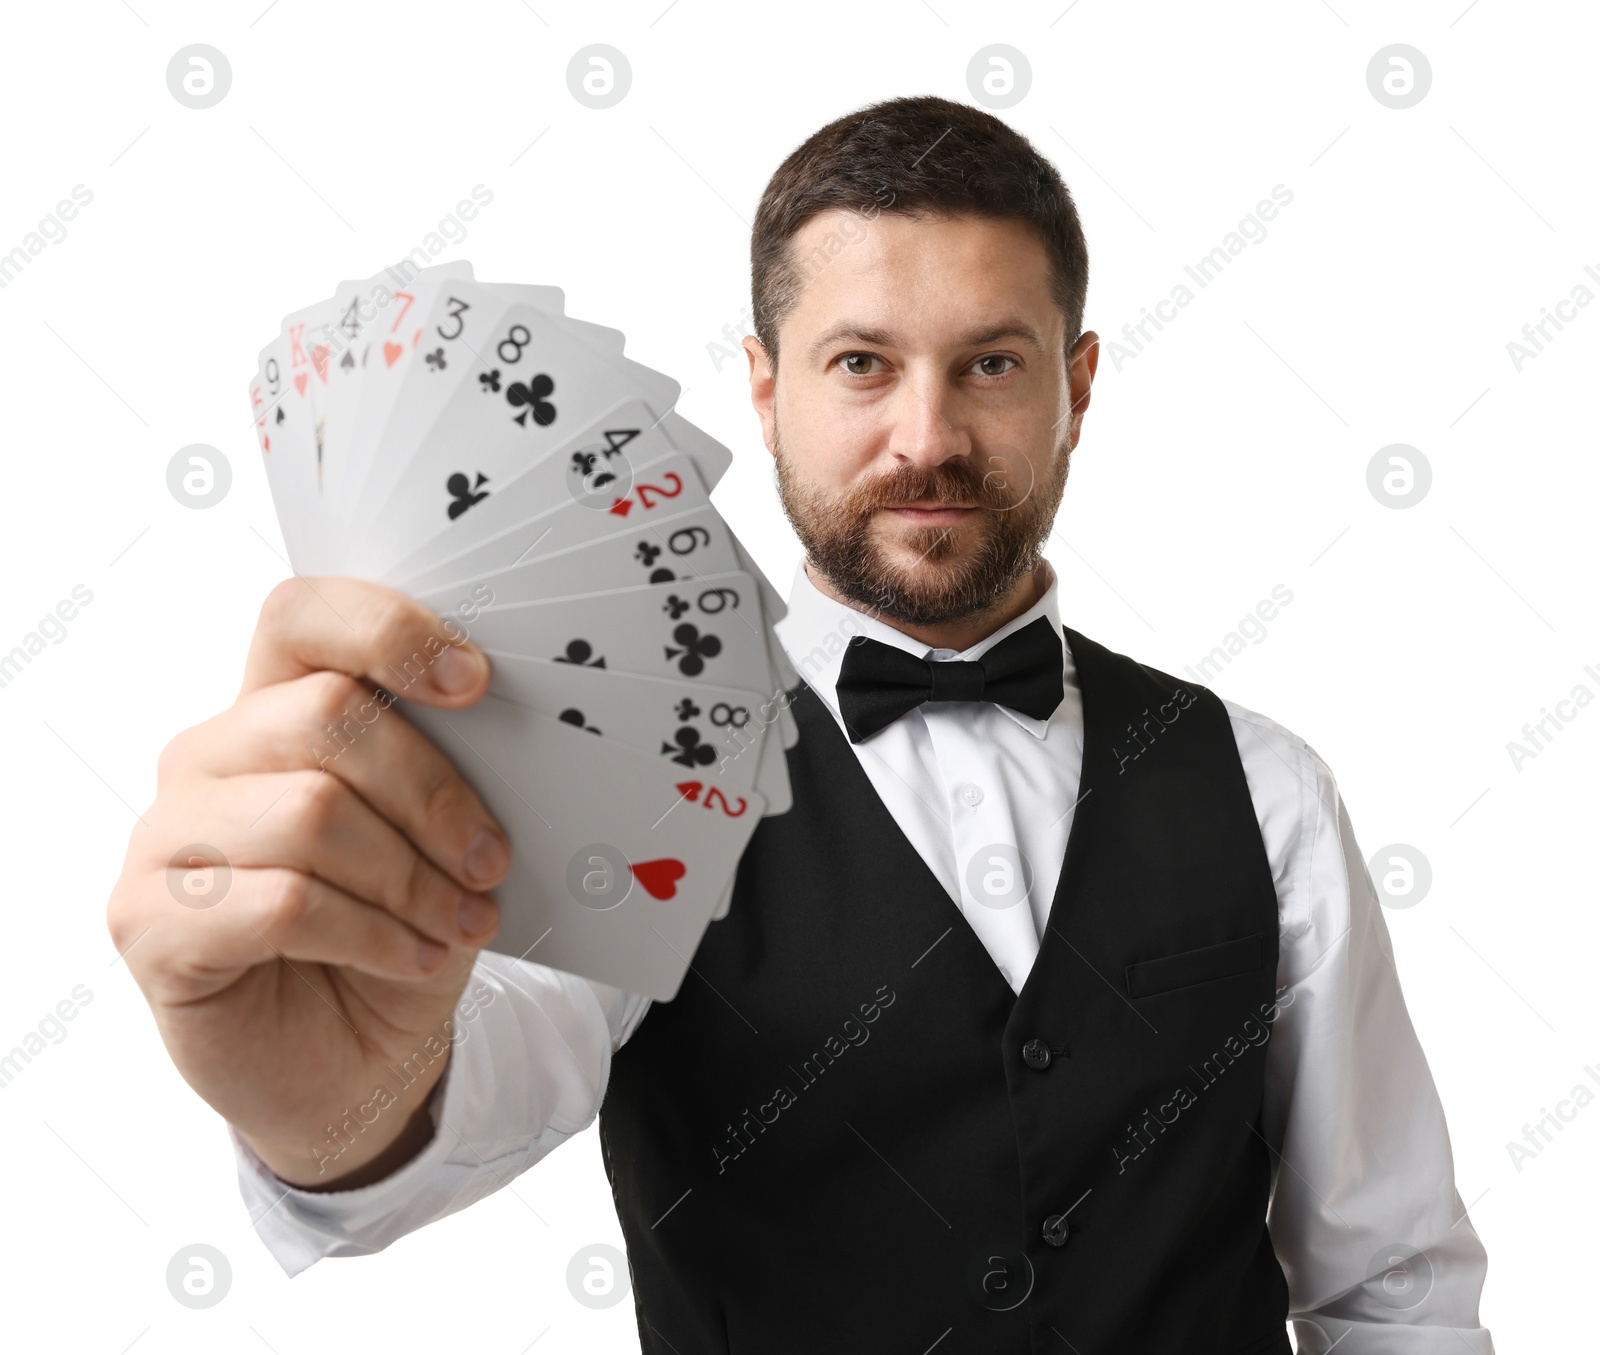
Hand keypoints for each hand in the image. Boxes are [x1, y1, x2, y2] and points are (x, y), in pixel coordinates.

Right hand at [107, 578, 508, 1187]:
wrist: (352, 1061)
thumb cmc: (392, 930)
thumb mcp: (435, 839)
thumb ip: (442, 767)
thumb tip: (505, 719)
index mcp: (273, 708)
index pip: (303, 616)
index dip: (389, 632)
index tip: (474, 681)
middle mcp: (208, 756)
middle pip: (326, 717)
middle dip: (432, 793)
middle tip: (489, 860)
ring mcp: (167, 836)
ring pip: (311, 813)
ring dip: (411, 877)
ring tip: (459, 922)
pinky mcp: (148, 920)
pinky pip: (282, 903)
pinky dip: (371, 933)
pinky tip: (411, 956)